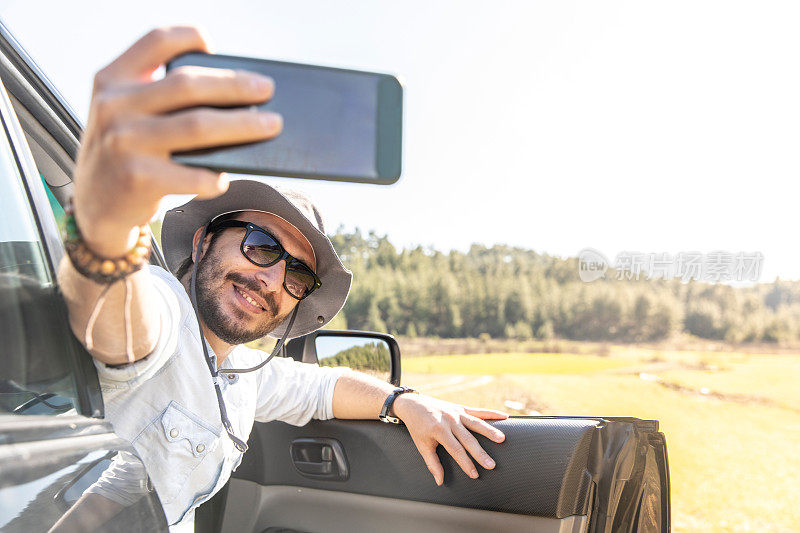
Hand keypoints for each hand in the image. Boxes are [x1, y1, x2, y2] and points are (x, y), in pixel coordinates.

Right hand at [74, 26, 281, 256]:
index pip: (155, 41)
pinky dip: (216, 177)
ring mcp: (124, 142)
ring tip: (271, 125)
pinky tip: (225, 177)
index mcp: (112, 79)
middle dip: (236, 85)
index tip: (214, 45)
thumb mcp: (126, 113)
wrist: (93, 204)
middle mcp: (114, 106)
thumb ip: (158, 95)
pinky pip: (193, 174)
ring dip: (243, 125)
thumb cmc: (127, 152)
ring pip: (198, 126)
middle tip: (267, 90)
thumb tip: (234, 92)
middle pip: (189, 84)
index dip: (188, 36)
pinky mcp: (137, 178)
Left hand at [391, 394, 507, 485]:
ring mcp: (456, 413)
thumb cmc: (417, 427)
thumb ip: (432, 463)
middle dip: (480, 453)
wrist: (413, 404)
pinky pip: (478, 411)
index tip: (474, 474)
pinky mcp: (461, 408)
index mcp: (438, 430)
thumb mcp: (422, 445)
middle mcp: (449, 420)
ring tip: (502, 439)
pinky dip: (492, 413)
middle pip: (468, 439)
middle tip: (491, 465)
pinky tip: (505, 417)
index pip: (455, 450)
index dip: (466, 463)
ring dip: (490, 431)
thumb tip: (440, 481)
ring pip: (476, 423)